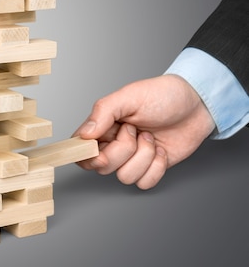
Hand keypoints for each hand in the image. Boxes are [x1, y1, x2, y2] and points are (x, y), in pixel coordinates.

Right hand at [74, 74, 215, 189]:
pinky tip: (160, 150)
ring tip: (151, 137)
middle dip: (123, 150)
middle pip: (103, 166)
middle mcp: (114, 144)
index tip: (100, 150)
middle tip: (135, 130)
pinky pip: (145, 183)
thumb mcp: (129, 96)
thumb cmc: (163, 94)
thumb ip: (102, 112)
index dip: (87, 155)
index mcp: (102, 126)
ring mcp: (133, 158)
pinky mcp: (151, 168)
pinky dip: (156, 168)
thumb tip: (83, 134)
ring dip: (143, 157)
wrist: (197, 104)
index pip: (81, 149)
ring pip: (125, 177)